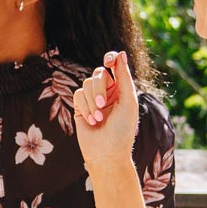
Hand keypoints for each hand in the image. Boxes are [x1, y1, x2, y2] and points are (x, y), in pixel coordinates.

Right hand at [73, 51, 138, 167]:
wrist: (107, 154)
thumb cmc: (123, 130)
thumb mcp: (128, 102)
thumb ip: (124, 77)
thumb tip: (121, 54)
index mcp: (121, 89)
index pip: (114, 66)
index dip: (111, 58)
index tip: (109, 61)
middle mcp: (107, 92)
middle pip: (98, 74)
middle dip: (99, 89)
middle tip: (103, 105)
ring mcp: (92, 99)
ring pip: (86, 84)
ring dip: (92, 101)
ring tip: (98, 119)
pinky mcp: (80, 107)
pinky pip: (78, 95)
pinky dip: (85, 107)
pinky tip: (91, 121)